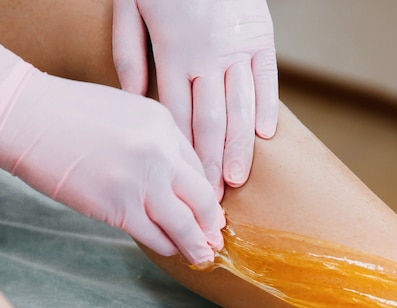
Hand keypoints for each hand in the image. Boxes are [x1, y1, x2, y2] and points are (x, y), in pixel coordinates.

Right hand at [0, 28, 224, 264]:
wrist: (25, 116)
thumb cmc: (68, 112)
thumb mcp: (125, 112)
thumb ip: (154, 140)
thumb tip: (171, 177)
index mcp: (164, 124)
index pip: (198, 166)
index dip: (205, 192)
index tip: (210, 209)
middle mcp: (160, 152)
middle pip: (201, 197)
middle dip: (211, 222)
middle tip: (216, 237)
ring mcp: (141, 180)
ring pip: (183, 223)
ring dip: (196, 244)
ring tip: (203, 256)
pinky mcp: (118, 206)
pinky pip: (154, 234)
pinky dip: (168, 246)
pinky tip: (173, 251)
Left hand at [112, 0, 278, 198]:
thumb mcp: (128, 7)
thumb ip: (129, 55)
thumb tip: (136, 99)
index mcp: (174, 53)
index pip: (179, 118)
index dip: (183, 155)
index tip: (184, 184)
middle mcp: (208, 57)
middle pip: (210, 122)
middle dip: (211, 163)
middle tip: (211, 198)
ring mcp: (238, 47)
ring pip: (240, 107)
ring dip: (239, 147)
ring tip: (237, 179)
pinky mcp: (262, 35)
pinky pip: (268, 78)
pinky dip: (267, 108)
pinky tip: (266, 137)